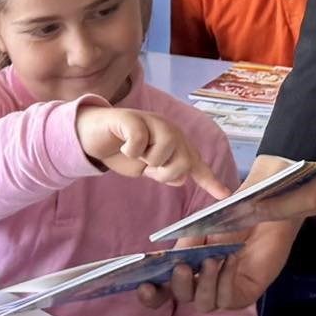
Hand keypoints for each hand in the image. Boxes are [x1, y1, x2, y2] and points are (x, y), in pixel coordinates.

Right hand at [75, 104, 227, 198]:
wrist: (91, 135)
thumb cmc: (121, 150)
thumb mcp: (145, 167)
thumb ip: (164, 172)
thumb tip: (182, 178)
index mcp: (175, 144)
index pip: (196, 164)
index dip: (210, 181)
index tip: (224, 196)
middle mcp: (169, 130)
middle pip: (183, 162)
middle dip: (164, 173)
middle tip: (147, 167)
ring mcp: (152, 122)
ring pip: (164, 151)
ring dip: (146, 160)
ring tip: (135, 153)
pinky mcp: (132, 119)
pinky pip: (140, 141)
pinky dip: (130, 150)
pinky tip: (124, 145)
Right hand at [136, 154, 300, 313]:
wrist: (268, 203)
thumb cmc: (236, 212)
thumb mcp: (205, 224)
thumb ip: (188, 243)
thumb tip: (172, 259)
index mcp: (188, 266)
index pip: (164, 289)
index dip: (152, 293)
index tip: (143, 285)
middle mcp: (204, 282)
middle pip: (181, 298)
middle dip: (178, 285)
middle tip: (181, 266)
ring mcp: (225, 289)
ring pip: (204, 304)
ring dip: (203, 283)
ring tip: (211, 260)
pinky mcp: (246, 291)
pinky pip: (228, 299)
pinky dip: (224, 281)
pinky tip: (229, 261)